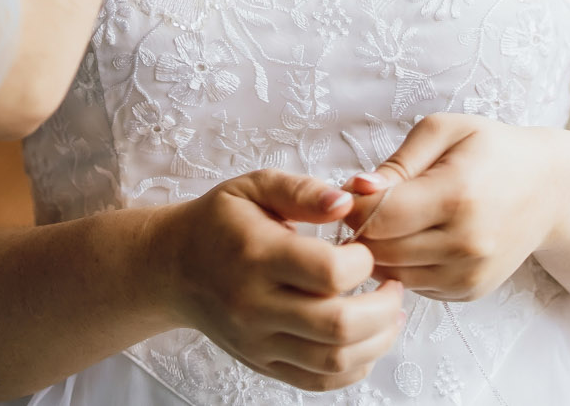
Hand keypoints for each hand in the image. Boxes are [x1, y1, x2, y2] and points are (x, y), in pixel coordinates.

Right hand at [149, 169, 404, 391]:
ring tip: (390, 313)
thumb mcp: (255, 187)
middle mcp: (255, 306)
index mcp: (258, 256)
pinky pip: (318, 381)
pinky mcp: (262, 363)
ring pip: (334, 361)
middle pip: (338, 326)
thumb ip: (303, 191)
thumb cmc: (220, 222)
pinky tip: (367, 341)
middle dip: (384, 308)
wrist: (174, 267)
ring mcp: (258, 341)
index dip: (363, 261)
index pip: (328, 273)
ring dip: (378, 341)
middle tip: (394, 285)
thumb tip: (347, 202)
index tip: (364, 246)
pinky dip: (354, 367)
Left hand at [343, 115, 568, 301]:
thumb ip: (398, 161)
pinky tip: (417, 238)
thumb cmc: (491, 150)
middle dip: (361, 229)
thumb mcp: (445, 131)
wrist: (548, 189)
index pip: (378, 218)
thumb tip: (358, 189)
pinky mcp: (470, 292)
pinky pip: (415, 286)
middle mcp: (466, 243)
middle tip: (366, 205)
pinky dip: (405, 266)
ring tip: (392, 220)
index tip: (354, 190)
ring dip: (380, 251)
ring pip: (393, 275)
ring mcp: (470, 274)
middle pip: (381, 251)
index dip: (354, 206)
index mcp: (457, 195)